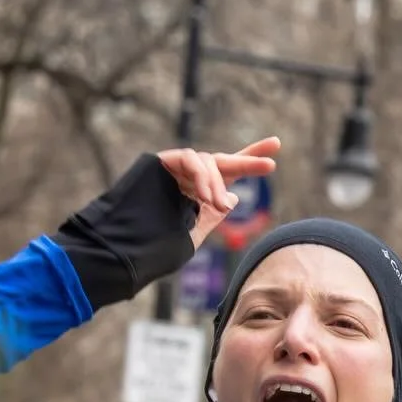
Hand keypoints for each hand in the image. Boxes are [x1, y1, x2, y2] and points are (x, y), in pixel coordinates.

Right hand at [158, 138, 279, 251]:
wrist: (126, 248)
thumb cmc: (156, 246)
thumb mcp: (195, 232)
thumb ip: (213, 215)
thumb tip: (234, 197)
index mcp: (196, 195)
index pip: (227, 175)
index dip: (249, 162)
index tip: (275, 153)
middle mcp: (187, 179)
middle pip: (222, 162)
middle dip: (248, 161)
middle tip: (271, 158)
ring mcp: (174, 169)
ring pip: (208, 162)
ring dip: (217, 184)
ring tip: (217, 204)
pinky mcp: (161, 161)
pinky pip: (190, 158)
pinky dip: (200, 176)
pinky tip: (203, 196)